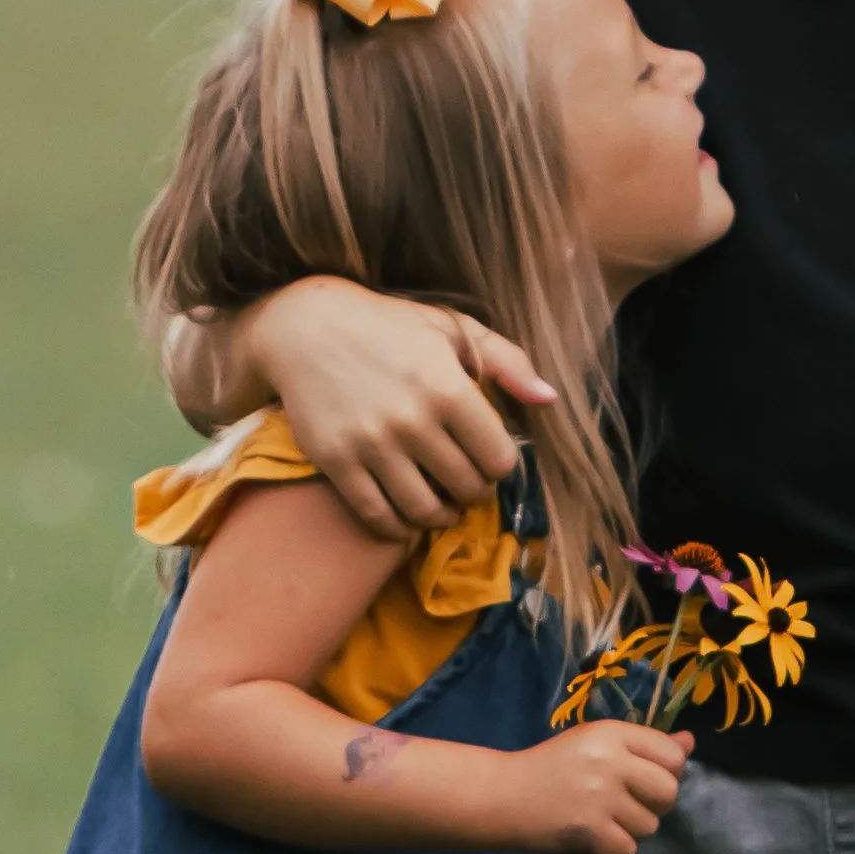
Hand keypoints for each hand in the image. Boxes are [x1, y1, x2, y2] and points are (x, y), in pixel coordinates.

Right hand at [239, 280, 556, 537]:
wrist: (304, 328)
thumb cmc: (388, 326)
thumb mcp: (452, 328)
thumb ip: (508, 363)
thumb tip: (549, 400)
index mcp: (448, 387)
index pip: (500, 459)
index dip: (501, 466)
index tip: (490, 459)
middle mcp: (412, 420)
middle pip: (467, 487)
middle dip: (475, 491)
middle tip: (468, 483)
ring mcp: (371, 445)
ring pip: (425, 511)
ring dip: (442, 515)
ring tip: (443, 504)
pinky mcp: (336, 462)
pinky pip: (377, 516)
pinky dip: (399, 527)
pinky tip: (406, 514)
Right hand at [509, 722, 691, 853]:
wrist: (502, 796)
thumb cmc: (550, 766)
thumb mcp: (595, 743)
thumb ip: (644, 745)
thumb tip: (690, 743)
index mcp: (612, 734)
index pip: (671, 755)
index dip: (666, 771)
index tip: (644, 778)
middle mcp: (611, 762)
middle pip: (669, 792)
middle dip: (655, 803)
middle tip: (627, 803)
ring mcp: (601, 798)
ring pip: (650, 825)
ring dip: (631, 828)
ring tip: (602, 818)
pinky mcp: (591, 831)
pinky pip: (628, 848)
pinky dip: (613, 848)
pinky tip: (593, 836)